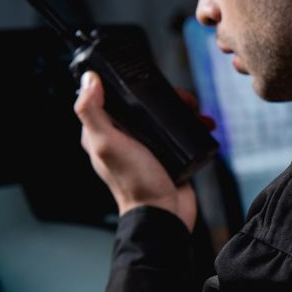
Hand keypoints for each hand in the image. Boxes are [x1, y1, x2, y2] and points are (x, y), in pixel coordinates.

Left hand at [75, 71, 197, 231]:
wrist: (165, 214)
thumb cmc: (135, 184)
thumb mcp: (108, 144)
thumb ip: (92, 112)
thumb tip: (89, 80)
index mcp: (103, 133)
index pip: (110, 98)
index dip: (125, 84)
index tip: (143, 77)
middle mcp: (124, 138)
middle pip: (142, 104)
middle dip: (164, 95)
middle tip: (181, 97)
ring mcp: (148, 146)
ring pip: (164, 116)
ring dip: (182, 109)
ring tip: (195, 110)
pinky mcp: (169, 155)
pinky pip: (180, 132)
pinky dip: (192, 125)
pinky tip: (202, 124)